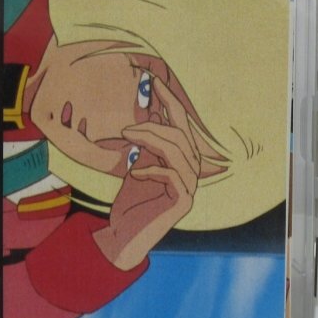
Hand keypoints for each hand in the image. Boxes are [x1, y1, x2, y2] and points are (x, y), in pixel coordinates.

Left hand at [93, 78, 198, 270]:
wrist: (125, 235)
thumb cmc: (132, 201)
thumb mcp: (138, 164)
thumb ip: (147, 144)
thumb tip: (147, 110)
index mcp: (182, 159)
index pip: (180, 125)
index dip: (169, 102)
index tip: (153, 81)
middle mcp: (192, 171)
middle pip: (181, 136)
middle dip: (156, 124)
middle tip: (128, 127)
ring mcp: (190, 187)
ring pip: (178, 152)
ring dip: (152, 141)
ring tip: (128, 138)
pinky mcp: (183, 203)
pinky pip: (171, 176)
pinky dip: (152, 170)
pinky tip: (134, 172)